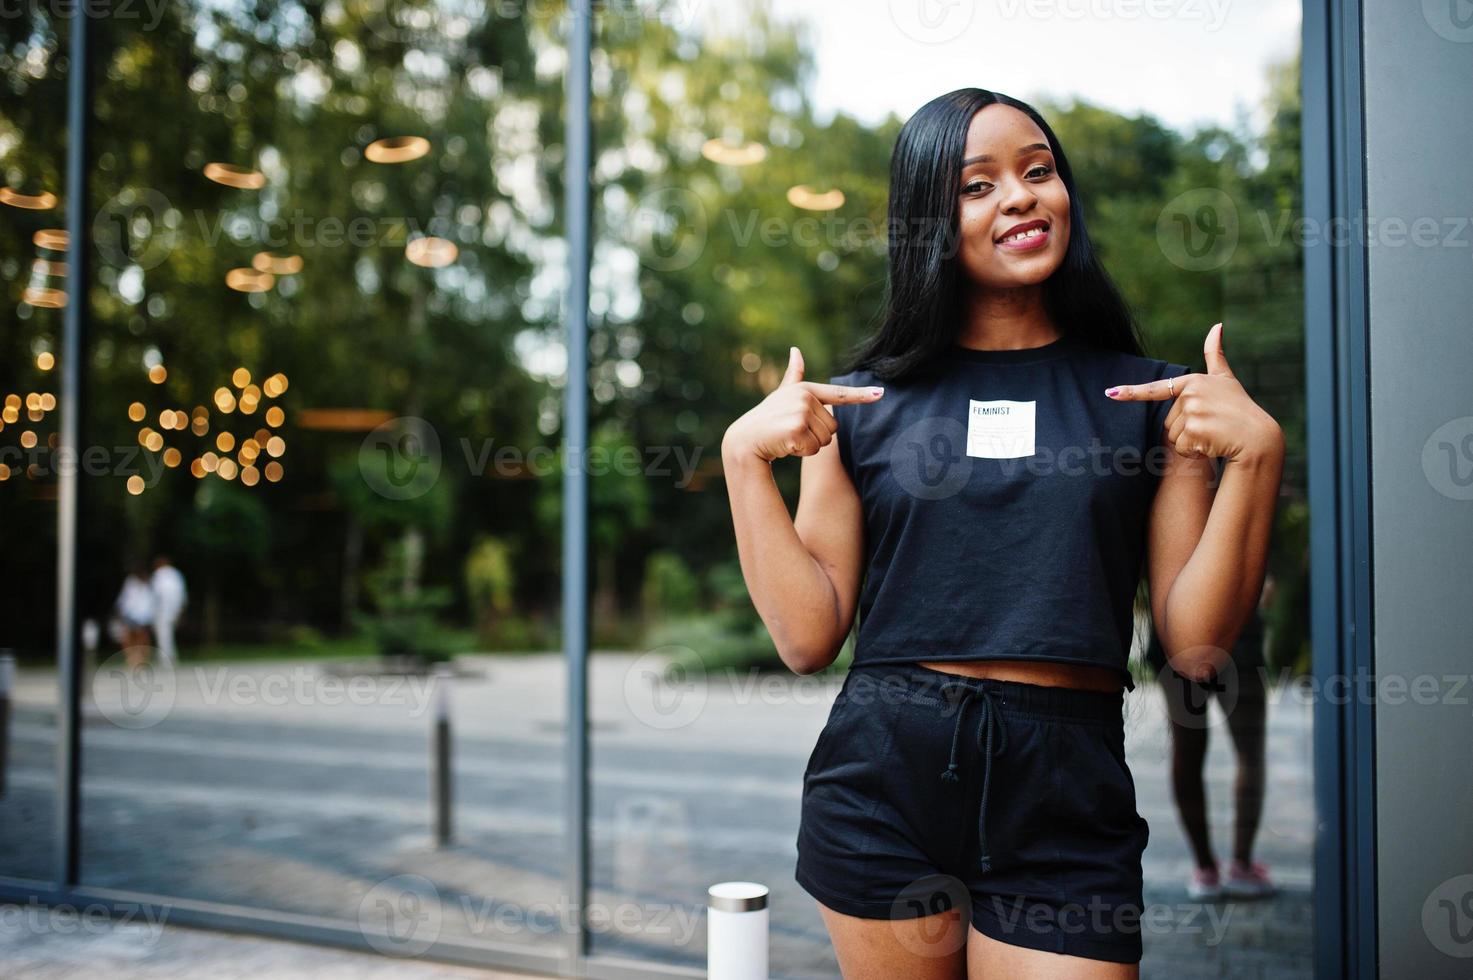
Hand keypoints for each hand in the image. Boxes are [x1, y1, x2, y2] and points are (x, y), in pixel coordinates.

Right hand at [722, 347, 884, 462]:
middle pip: (832, 428)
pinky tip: (785, 445)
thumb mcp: (782, 394)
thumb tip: (796, 350)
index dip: (862, 395)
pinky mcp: (796, 428)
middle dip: (815, 435)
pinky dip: (801, 452)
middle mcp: (805, 397)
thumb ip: (794, 375)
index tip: (880, 394)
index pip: (839, 395)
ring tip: (788, 437)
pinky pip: (814, 449)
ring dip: (809, 445)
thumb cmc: (766, 418)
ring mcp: (800, 412)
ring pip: (825, 440)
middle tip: (792, 431)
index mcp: (806, 389)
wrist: (745, 439)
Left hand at [1103, 322, 1283, 461]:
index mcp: (1193, 382)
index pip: (1156, 389)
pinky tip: (1213, 444)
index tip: (1110, 394)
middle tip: (1211, 425)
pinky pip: (1181, 448)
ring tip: (1214, 434)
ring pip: (1174, 436)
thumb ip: (1215, 355)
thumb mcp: (1226, 379)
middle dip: (1186, 429)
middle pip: (1169, 422)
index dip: (1131, 393)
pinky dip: (1195, 451)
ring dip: (1191, 441)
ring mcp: (1192, 411)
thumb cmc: (1240, 408)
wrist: (1258, 438)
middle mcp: (1190, 394)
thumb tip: (1217, 325)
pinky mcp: (1194, 430)